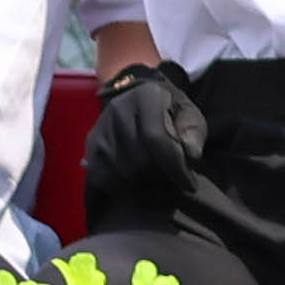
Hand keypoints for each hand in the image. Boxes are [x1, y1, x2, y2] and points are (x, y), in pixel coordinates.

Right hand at [86, 61, 213, 215]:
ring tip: (158, 183)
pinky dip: (122, 187)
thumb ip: (193, 134)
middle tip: (174, 184)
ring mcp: (101, 127)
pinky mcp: (91, 143)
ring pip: (121, 171)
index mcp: (146, 97)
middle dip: (160, 178)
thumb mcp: (190, 115)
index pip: (156, 138)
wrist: (138, 98)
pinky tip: (137, 184)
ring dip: (142, 185)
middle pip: (138, 158)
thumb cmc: (170, 110)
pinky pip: (103, 176)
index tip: (189, 184)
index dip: (174, 166)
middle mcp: (118, 109)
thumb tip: (191, 156)